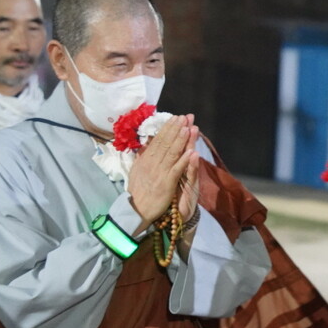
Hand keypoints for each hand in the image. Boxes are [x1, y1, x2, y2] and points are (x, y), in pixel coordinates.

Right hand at [127, 115, 196, 229]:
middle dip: (175, 129)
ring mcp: (159, 172)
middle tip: (184, 117)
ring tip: (188, 127)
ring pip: (171, 153)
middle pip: (165, 143)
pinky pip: (176, 169)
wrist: (136, 210)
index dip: (167, 128)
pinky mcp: (166, 183)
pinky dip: (184, 160)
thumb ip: (142, 158)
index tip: (175, 118)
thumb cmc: (138, 191)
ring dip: (180, 140)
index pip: (157, 140)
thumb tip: (145, 147)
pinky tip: (191, 151)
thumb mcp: (136, 171)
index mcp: (145, 160)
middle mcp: (152, 163)